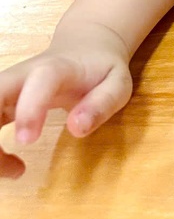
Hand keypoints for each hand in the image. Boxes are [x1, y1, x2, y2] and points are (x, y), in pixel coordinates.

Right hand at [0, 22, 132, 175]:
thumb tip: (78, 128)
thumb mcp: (117, 83)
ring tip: (14, 171)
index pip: (39, 82)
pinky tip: (9, 165)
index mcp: (56, 68)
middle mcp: (22, 76)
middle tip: (10, 168)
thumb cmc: (101, 69)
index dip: (28, 109)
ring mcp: (5, 87)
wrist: (84, 47)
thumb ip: (102, 103)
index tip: (26, 141)